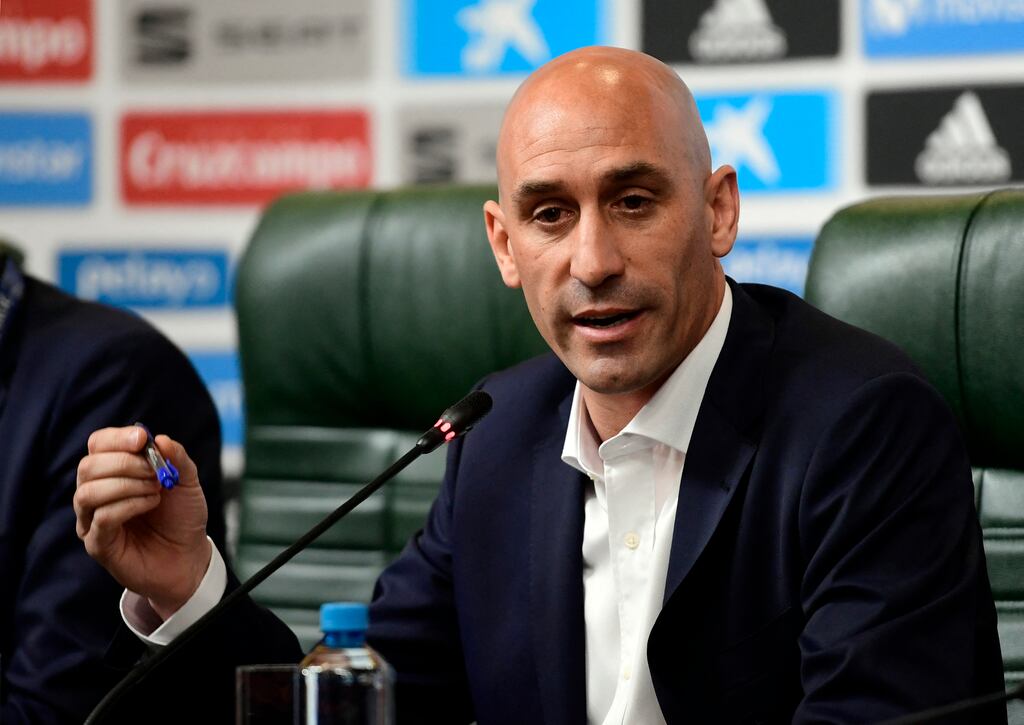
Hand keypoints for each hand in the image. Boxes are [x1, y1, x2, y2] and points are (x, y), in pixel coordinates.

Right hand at [75, 426, 210, 619]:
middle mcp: (96, 492)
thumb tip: (160, 439)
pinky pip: (101, 518)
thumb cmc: (182, 516)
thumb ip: (176, 457)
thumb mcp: (187, 480)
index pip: (98, 444)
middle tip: (154, 472)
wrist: (189, 555)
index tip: (143, 439)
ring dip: (126, 485)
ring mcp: (92, 520)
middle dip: (124, 463)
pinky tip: (150, 504)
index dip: (117, 438)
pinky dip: (129, 505)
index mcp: (113, 471)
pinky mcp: (97, 544)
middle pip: (88, 466)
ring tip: (155, 491)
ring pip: (88, 492)